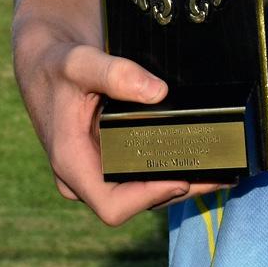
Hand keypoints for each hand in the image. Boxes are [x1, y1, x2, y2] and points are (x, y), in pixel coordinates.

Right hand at [13, 32, 226, 225]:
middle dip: (178, 190)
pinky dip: (171, 169)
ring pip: (144, 193)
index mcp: (71, 163)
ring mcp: (98, 172)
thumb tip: (158, 92)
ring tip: (222, 170)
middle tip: (219, 174)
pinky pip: (143, 176)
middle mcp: (84, 177)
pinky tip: (201, 159)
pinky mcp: (111, 162)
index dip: (149, 199)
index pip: (112, 206)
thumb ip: (115, 73)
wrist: (46, 60)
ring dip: (182, 184)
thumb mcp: (80, 63)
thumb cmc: (57, 64)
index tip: (181, 178)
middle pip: (137, 203)